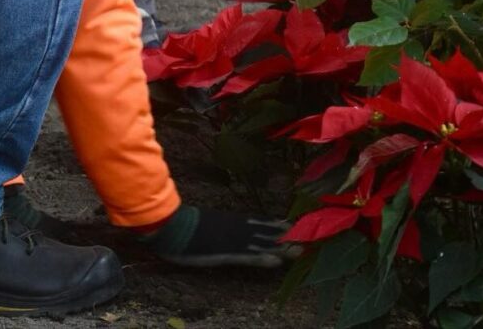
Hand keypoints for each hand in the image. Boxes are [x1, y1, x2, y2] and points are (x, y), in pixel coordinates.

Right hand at [135, 205, 299, 267]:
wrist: (172, 225)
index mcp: (234, 221)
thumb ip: (223, 224)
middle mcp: (238, 229)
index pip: (263, 223)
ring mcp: (233, 241)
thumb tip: (232, 225)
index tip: (297, 227)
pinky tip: (276, 262)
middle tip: (310, 238)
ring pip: (263, 245)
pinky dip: (262, 259)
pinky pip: (247, 257)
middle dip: (289, 237)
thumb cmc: (185, 224)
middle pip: (269, 234)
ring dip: (282, 248)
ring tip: (302, 250)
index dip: (280, 227)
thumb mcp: (207, 223)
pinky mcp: (225, 253)